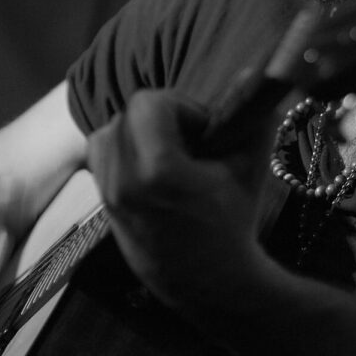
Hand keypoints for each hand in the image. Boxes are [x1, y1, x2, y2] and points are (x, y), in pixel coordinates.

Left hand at [87, 89, 275, 317]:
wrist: (209, 284)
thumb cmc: (233, 222)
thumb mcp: (249, 166)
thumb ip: (252, 115)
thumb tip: (254, 71)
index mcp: (158, 171)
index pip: (148, 102)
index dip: (180, 107)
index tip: (203, 132)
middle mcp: (123, 182)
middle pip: (126, 113)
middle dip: (159, 117)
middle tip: (188, 142)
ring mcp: (108, 197)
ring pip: (106, 132)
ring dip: (136, 133)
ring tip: (168, 155)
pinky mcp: (103, 206)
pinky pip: (101, 157)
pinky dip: (123, 152)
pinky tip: (153, 172)